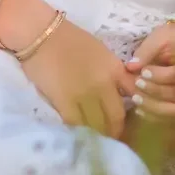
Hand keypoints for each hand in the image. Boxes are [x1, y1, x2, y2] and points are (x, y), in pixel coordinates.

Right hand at [20, 18, 134, 140]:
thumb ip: (114, 74)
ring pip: (97, 125)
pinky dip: (79, 131)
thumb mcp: (101, 53)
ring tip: (95, 141)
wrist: (41, 33)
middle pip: (115, 117)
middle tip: (111, 138)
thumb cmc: (69, 39)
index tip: (126, 120)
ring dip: (98, 134)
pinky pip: (76, 124)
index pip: (132, 97)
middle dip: (115, 131)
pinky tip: (78, 135)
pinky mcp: (64, 101)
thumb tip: (119, 94)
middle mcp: (104, 84)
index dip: (132, 111)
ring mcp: (84, 95)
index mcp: (114, 69)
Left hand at [125, 21, 174, 122]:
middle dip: (154, 91)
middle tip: (136, 83)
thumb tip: (130, 67)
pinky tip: (140, 109)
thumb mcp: (160, 37)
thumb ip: (146, 51)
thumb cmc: (173, 39)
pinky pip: (173, 115)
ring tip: (135, 98)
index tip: (143, 72)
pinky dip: (156, 114)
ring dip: (153, 106)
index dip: (160, 76)